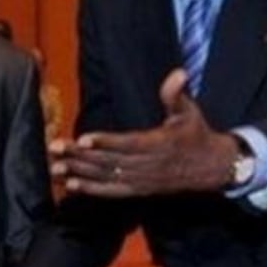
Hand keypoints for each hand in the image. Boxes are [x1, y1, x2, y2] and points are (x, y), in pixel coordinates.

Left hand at [49, 69, 238, 197]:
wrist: (212, 168)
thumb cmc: (196, 135)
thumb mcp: (189, 112)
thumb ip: (177, 95)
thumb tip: (178, 74)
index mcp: (158, 144)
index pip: (127, 143)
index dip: (104, 142)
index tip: (82, 138)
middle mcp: (147, 165)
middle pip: (109, 161)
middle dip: (79, 156)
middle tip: (54, 149)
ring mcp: (141, 180)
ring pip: (106, 177)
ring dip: (79, 173)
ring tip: (55, 168)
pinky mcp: (138, 190)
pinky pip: (111, 192)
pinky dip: (91, 190)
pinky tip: (70, 186)